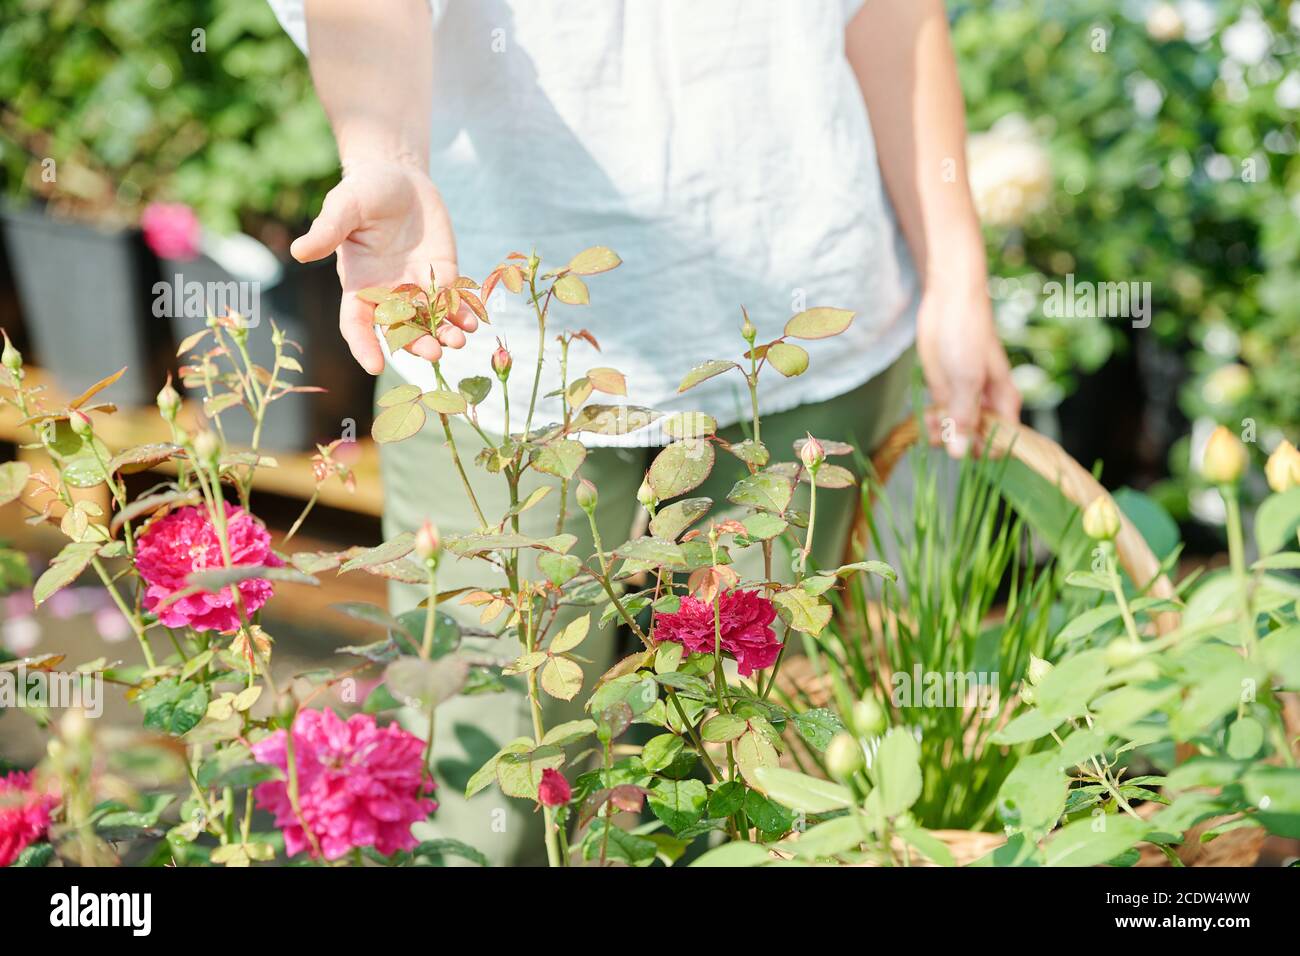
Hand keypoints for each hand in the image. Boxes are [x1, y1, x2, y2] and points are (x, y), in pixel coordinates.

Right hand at [291, 158, 478, 373]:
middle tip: (433, 351)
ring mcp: (417, 287)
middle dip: (416, 343)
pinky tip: (473, 321)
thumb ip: (327, 231)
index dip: (363, 345)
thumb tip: (298, 252)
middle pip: (400, 329)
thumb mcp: (344, 206)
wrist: (399, 177)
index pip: (356, 324)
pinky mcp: (442, 276)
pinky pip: (452, 302)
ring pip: (430, 321)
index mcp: (359, 285)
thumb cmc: (364, 191)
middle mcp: (389, 293)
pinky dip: (462, 314)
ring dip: (444, 333)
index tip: (374, 365)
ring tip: (459, 340)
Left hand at [916, 277, 1020, 457]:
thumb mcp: (967, 378)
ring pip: (956, 433)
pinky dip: (932, 425)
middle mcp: (986, 405)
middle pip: (976, 441)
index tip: (962, 451)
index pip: (1002, 442)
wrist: (948, 303)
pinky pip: (941, 419)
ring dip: (941, 437)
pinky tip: (923, 422)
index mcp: (1003, 402)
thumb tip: (961, 453)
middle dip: (957, 445)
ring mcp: (964, 400)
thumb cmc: (967, 335)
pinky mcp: (945, 393)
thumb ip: (964, 416)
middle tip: (939, 436)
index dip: (983, 452)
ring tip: (929, 427)